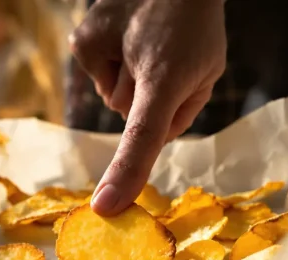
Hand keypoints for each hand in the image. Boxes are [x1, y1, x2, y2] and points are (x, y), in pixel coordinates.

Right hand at [70, 0, 226, 215]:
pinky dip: (109, 65)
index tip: (105, 207)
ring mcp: (98, 50)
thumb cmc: (194, 24)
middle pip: (131, 115)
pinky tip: (123, 38)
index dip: (125, 173)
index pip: (142, 135)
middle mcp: (125, 65)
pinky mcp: (81, 41)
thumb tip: (147, 139)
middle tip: (164, 61)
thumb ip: (179, 114)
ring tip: (146, 43)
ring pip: (112, 96)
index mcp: (165, 78)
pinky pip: (97, 77)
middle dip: (147, 100)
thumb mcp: (207, 71)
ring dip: (129, 80)